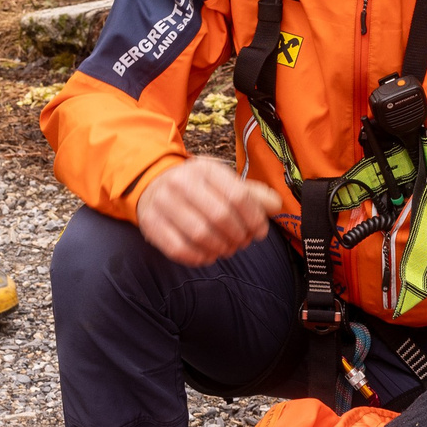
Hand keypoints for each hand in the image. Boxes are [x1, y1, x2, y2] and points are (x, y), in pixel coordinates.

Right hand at [138, 155, 279, 266]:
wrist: (152, 183)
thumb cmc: (197, 186)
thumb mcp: (223, 181)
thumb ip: (251, 193)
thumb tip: (276, 205)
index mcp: (205, 169)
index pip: (238, 196)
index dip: (254, 219)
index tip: (260, 232)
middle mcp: (181, 182)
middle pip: (220, 216)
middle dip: (238, 236)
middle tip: (243, 242)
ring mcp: (163, 203)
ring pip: (200, 235)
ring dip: (220, 248)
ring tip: (227, 249)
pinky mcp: (150, 224)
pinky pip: (179, 249)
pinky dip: (199, 258)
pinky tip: (208, 255)